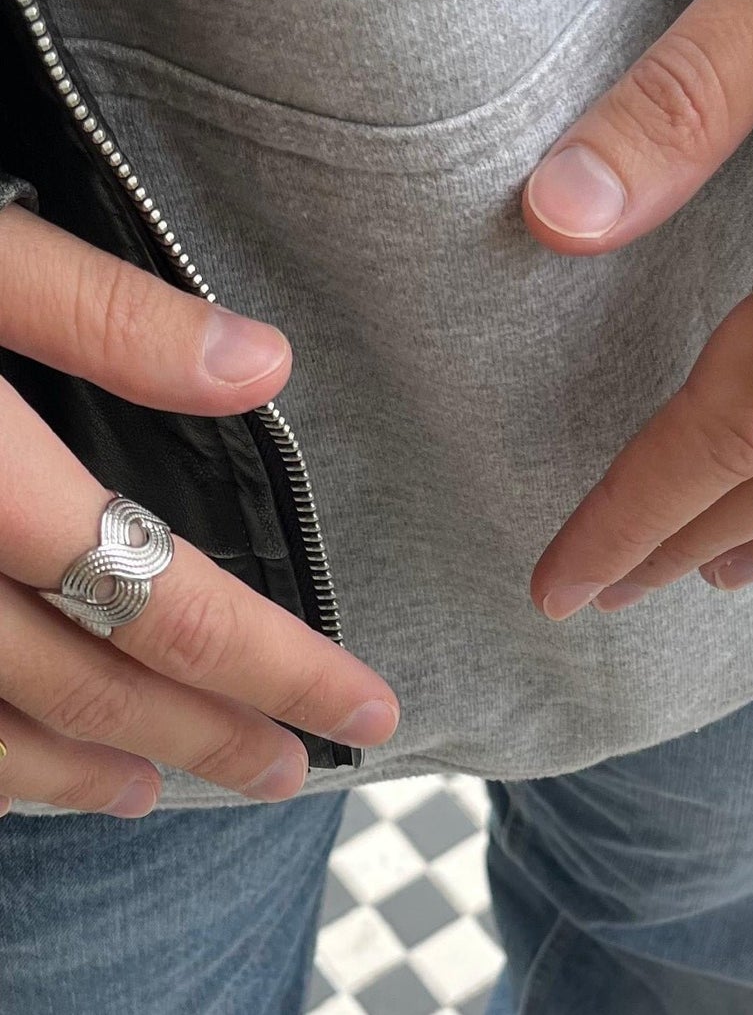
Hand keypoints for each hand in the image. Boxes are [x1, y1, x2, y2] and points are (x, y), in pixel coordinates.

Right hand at [0, 204, 398, 816]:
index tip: (365, 710)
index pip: (163, 601)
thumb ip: (101, 312)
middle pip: (80, 683)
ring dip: (79, 765)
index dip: (275, 667)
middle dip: (201, 736)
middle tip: (291, 773)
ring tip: (162, 792)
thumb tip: (263, 366)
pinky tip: (14, 767)